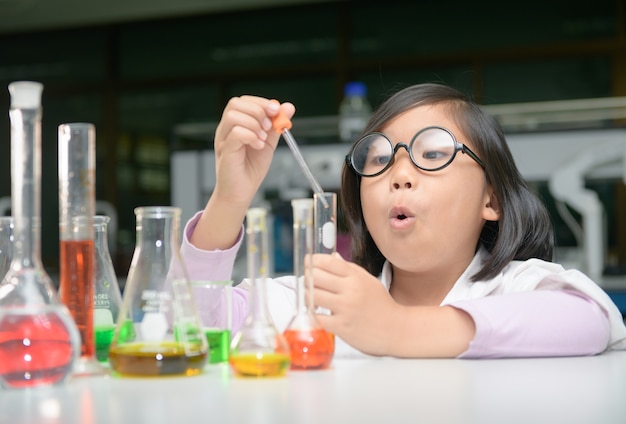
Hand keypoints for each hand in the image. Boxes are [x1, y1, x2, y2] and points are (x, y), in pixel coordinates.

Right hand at [190, 96, 294, 250]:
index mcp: (236, 124)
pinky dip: (252, 136)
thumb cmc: (251, 169)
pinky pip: (236, 133)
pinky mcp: (225, 150)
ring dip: (254, 124)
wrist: (242, 192)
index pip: (244, 101)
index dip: (262, 102)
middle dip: (258, 111)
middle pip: (236, 103)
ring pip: (234, 115)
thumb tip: (289, 107)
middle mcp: (226, 128)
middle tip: (269, 128)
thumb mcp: (269, 143)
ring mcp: (223, 138)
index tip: (276, 111)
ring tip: (262, 140)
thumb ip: (277, 125)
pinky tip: (258, 146)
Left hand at [312, 253, 397, 355]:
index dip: (313, 261)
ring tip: (312, 299)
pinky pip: (317, 317)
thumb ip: (349, 269)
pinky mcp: (342, 327)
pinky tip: (318, 314)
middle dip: (307, 278)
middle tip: (308, 283)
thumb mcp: (369, 281)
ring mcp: (345, 309)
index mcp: (356, 277)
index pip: (327, 261)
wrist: (397, 330)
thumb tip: (332, 256)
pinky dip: (313, 315)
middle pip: (315, 276)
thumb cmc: (382, 305)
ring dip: (308, 296)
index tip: (308, 263)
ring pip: (312, 296)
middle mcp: (350, 290)